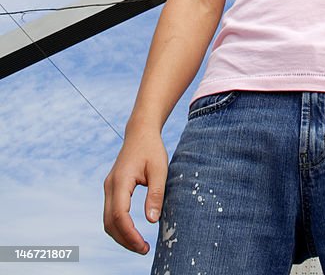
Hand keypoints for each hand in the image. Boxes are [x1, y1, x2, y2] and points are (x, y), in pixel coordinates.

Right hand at [103, 128, 168, 253]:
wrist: (140, 131)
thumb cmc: (152, 148)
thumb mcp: (160, 169)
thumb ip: (156, 194)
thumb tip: (152, 220)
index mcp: (121, 180)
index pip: (120, 215)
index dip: (130, 234)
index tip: (144, 246)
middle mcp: (110, 186)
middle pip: (110, 222)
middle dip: (125, 240)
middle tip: (144, 249)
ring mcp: (109, 187)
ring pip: (108, 220)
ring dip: (121, 235)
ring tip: (140, 244)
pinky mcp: (112, 189)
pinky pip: (111, 213)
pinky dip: (119, 226)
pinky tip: (133, 232)